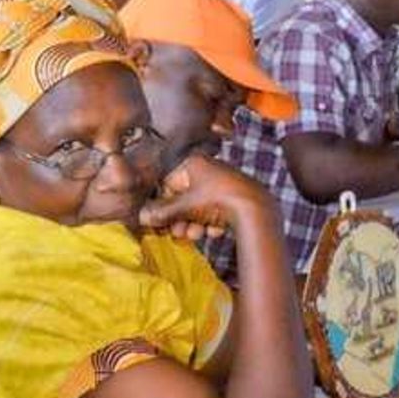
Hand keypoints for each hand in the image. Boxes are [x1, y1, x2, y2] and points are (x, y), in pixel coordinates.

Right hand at [141, 155, 275, 235]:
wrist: (256, 209)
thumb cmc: (218, 200)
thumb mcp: (185, 207)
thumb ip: (162, 212)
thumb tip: (141, 216)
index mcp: (193, 164)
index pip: (167, 185)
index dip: (162, 207)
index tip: (159, 224)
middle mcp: (207, 170)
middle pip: (183, 199)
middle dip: (180, 219)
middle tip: (179, 233)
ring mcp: (221, 184)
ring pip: (198, 208)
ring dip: (194, 224)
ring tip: (197, 233)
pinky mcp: (233, 198)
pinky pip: (214, 211)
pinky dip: (212, 223)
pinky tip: (215, 230)